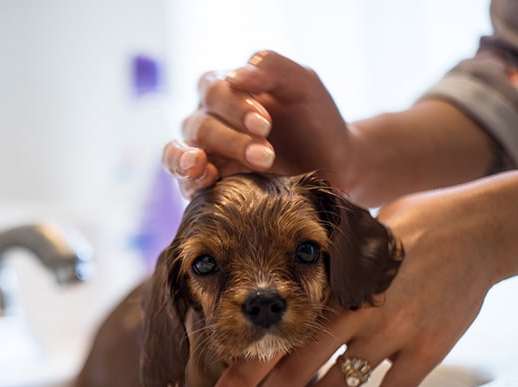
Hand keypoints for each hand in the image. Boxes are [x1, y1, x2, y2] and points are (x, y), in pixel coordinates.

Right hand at [163, 50, 354, 197]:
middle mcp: (210, 120)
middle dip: (232, 141)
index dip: (234, 107)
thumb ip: (272, 68)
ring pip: (184, 153)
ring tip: (211, 173)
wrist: (333, 164)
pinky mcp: (209, 187)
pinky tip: (202, 183)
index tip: (265, 125)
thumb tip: (234, 75)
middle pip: (200, 125)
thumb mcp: (302, 84)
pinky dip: (187, 182)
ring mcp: (206, 155)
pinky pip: (185, 183)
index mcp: (226, 91)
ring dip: (202, 162)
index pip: (213, 91)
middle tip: (266, 156)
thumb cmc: (315, 119)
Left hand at [208, 183, 494, 386]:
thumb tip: (286, 291)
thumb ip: (324, 270)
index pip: (278, 336)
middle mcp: (356, 313)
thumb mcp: (355, 239)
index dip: (245, 370)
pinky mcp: (428, 348)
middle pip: (299, 367)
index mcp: (333, 286)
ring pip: (342, 385)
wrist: (475, 230)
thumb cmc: (409, 227)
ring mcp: (394, 332)